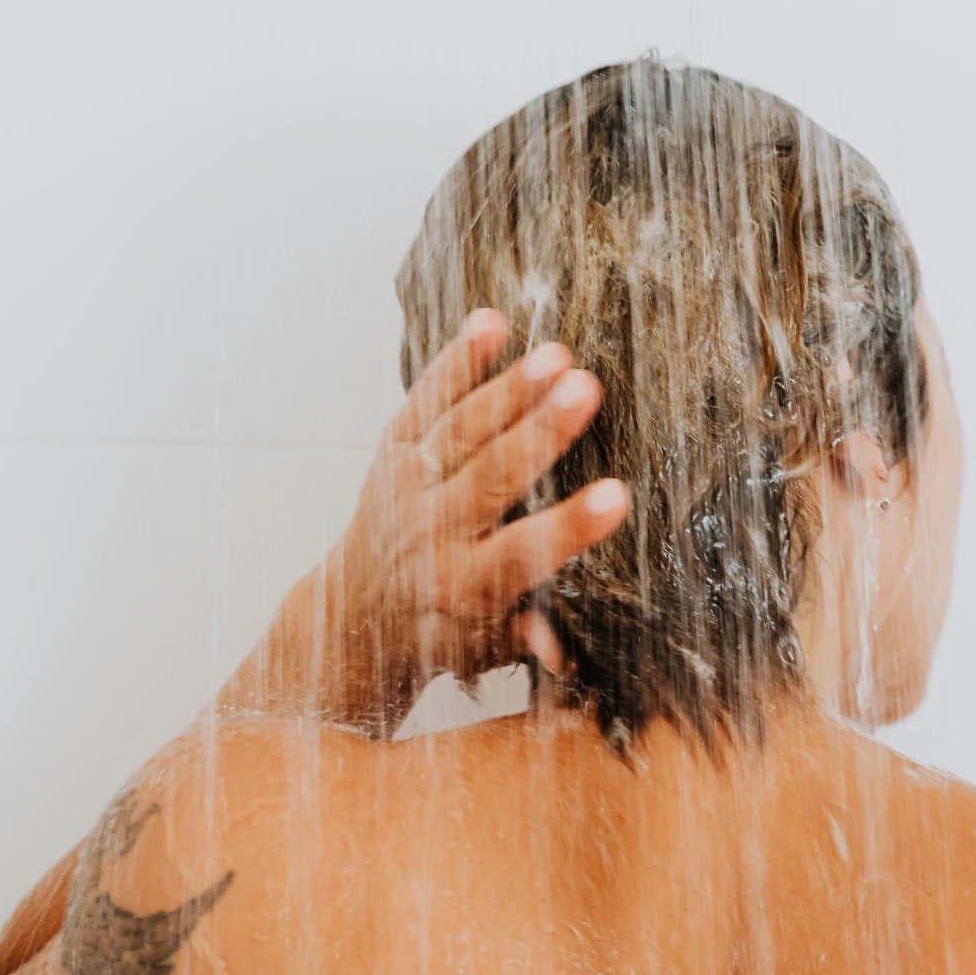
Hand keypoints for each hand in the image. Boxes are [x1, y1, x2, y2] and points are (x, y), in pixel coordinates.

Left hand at [229, 310, 628, 733]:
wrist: (356, 613)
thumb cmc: (444, 633)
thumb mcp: (483, 652)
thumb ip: (523, 641)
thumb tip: (561, 652)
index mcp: (465, 585)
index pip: (523, 553)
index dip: (572, 526)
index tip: (618, 497)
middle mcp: (431, 531)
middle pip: (491, 476)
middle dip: (541, 432)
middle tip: (586, 389)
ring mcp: (407, 484)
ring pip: (462, 430)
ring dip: (510, 389)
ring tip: (558, 354)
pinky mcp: (394, 449)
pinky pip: (426, 399)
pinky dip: (456, 362)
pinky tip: (492, 322)